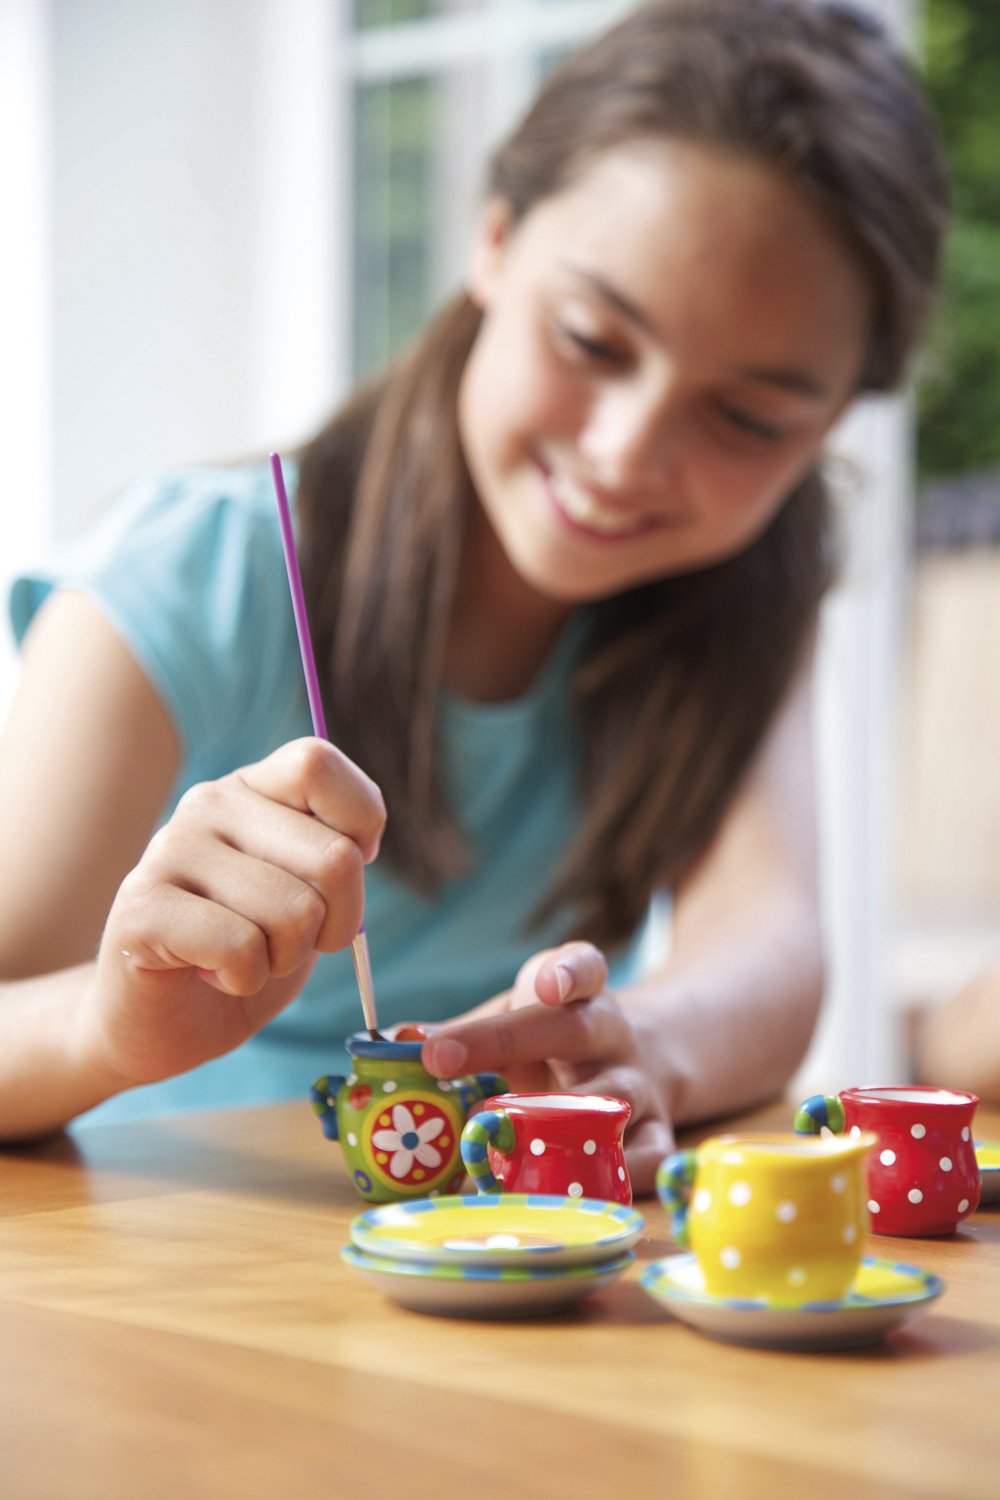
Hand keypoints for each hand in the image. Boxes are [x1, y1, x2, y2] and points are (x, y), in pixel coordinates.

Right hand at [79, 738, 384, 1089]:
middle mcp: (208, 803)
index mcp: (253, 787)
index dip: (360, 823)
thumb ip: (334, 856)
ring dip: (285, 959)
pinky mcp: (141, 909)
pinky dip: (246, 979)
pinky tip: (211, 973)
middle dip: (338, 925)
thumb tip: (357, 850)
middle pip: (335, 857)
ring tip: (245, 958)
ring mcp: (168, 850)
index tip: (342, 872)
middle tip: (290, 941)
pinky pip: (242, 948)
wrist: (162, 1020)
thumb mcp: (310, 894)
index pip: (318, 764)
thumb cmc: (249, 953)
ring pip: (295, 913)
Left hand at [421, 942, 674, 1194]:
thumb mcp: (512, 1017)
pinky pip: (644, 1163)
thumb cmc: (553, 1039)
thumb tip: (391, 1044)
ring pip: (612, 1102)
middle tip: (442, 1062)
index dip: (565, 972)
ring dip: (554, 1127)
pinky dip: (608, 1182)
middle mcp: (613, 1034)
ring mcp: (639, 1085)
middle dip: (508, 1045)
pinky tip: (564, 1196)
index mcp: (578, 994)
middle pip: (576, 1030)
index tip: (547, 984)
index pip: (581, 966)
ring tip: (500, 1150)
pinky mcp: (656, 1135)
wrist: (637, 1058)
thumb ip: (460, 1031)